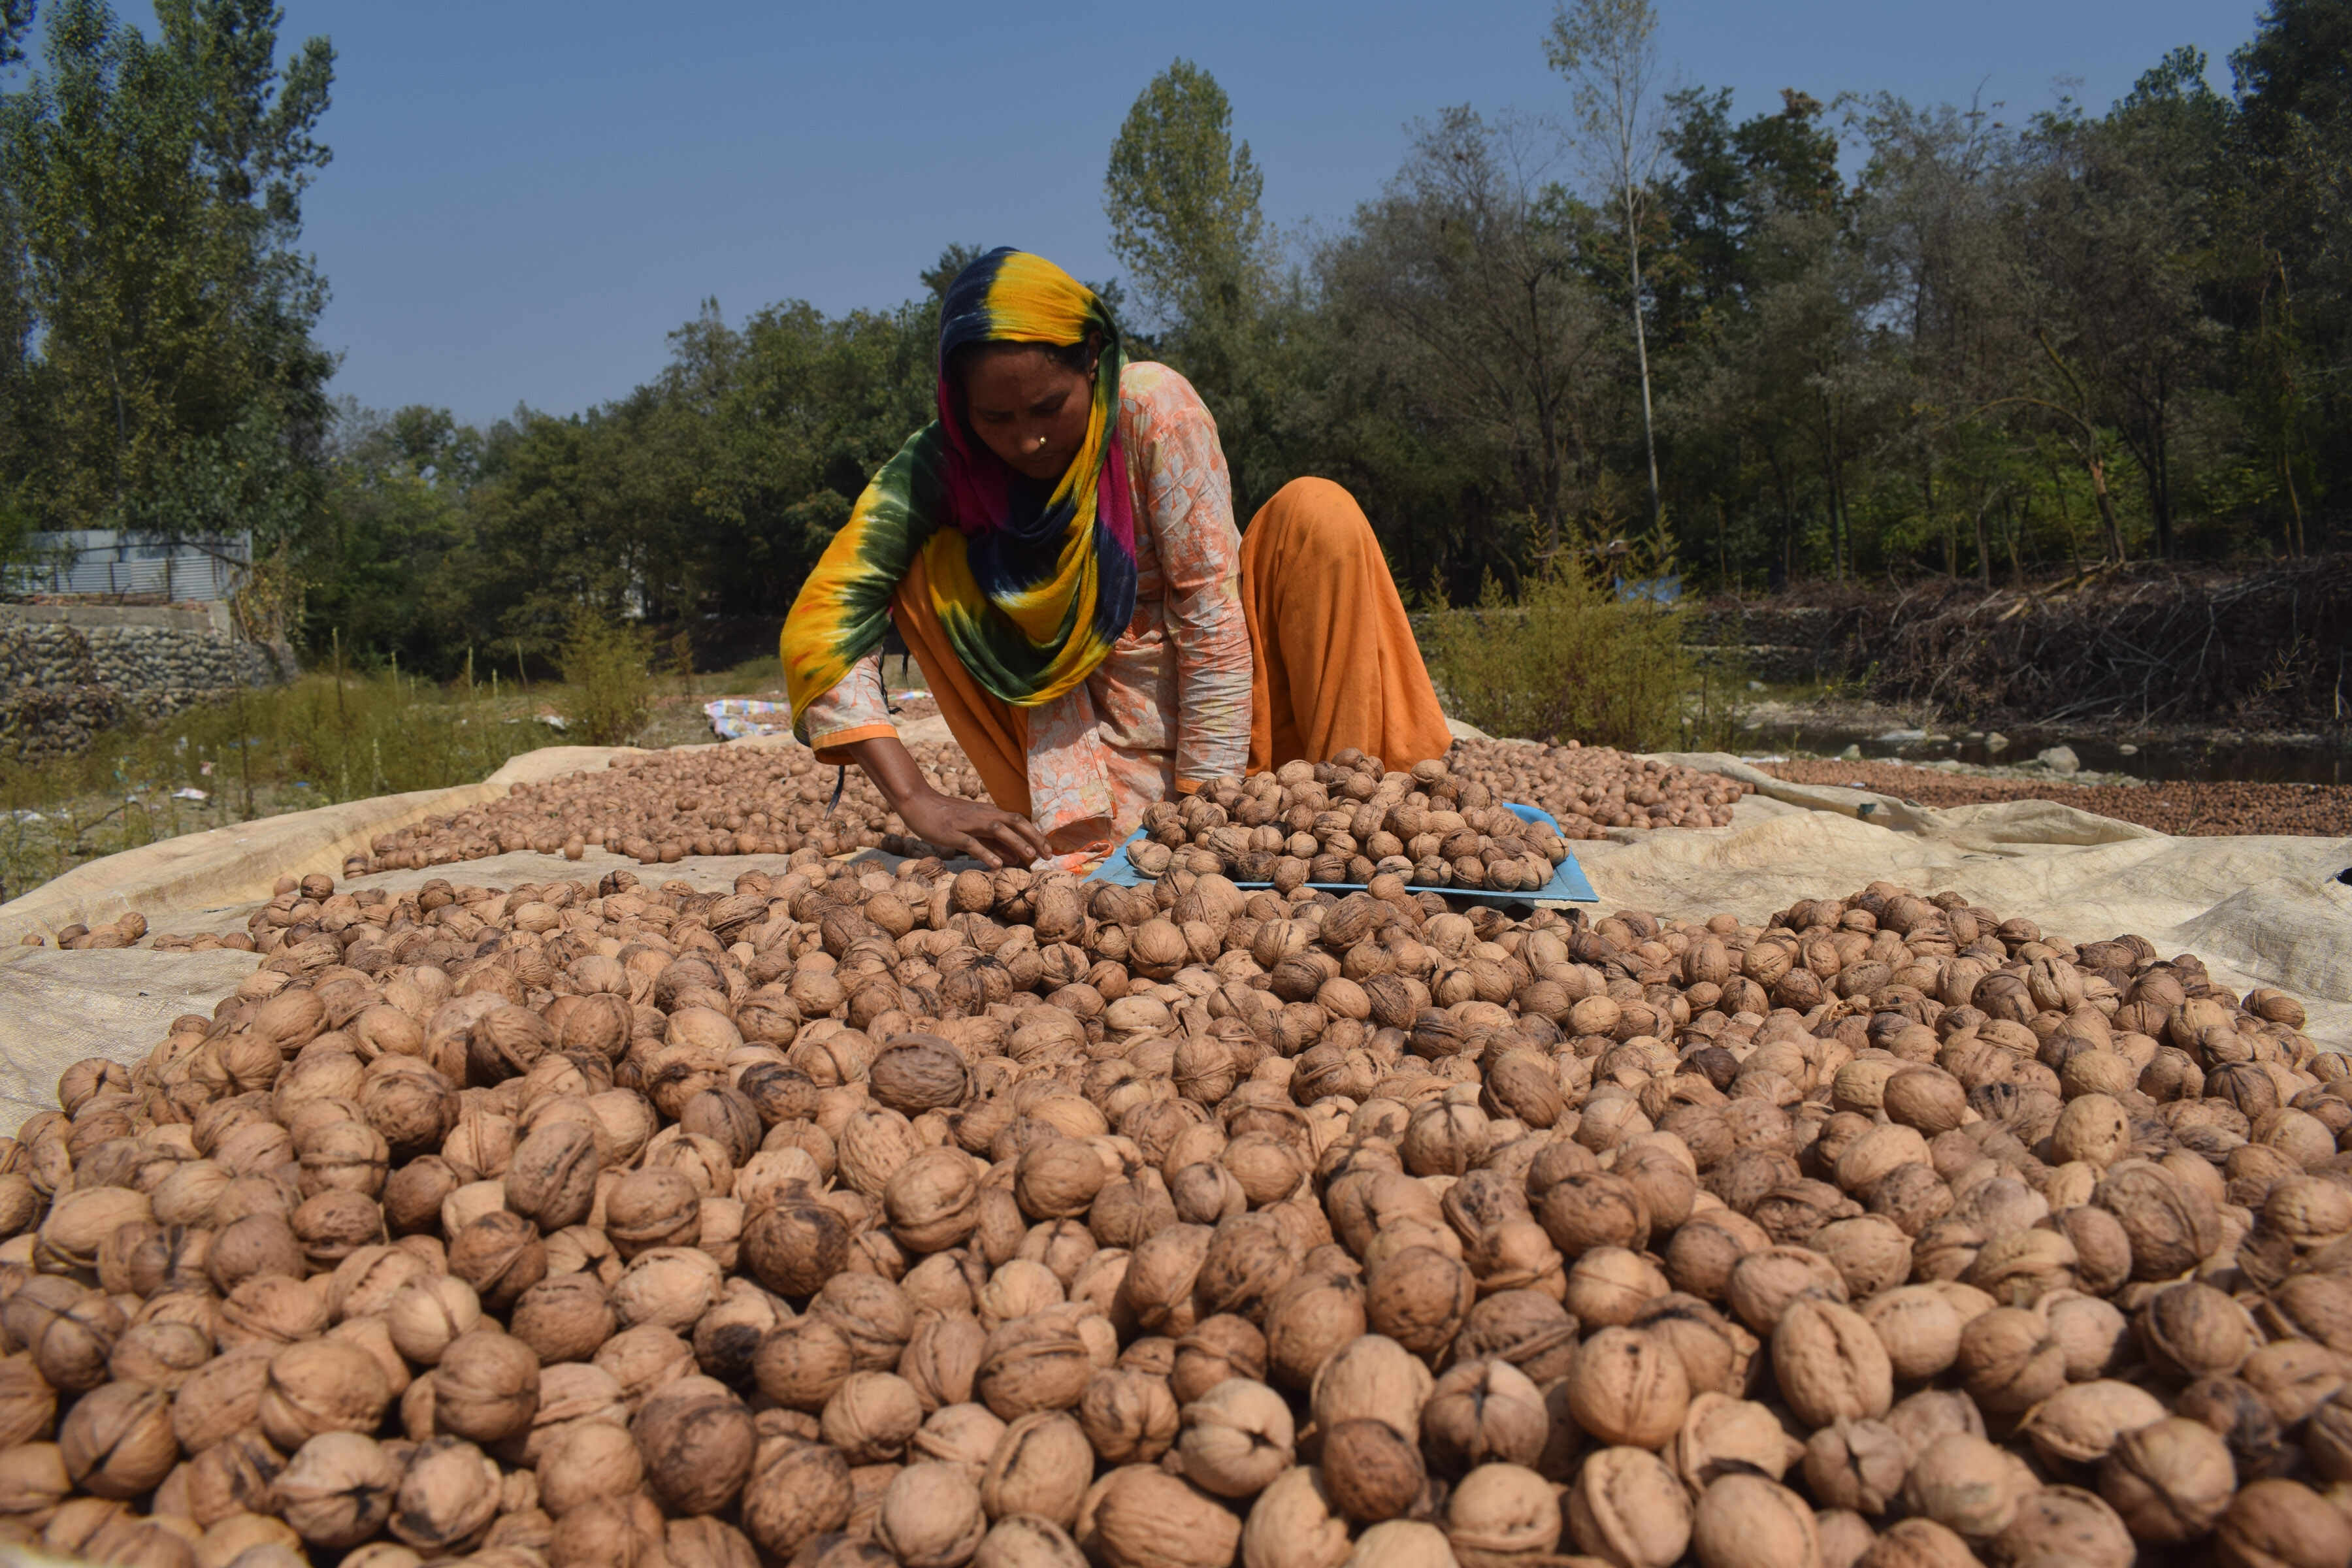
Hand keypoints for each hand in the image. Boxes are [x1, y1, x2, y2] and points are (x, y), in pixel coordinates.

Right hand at [895, 786, 1050, 869]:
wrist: (919, 804)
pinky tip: (997, 866)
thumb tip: (1017, 858)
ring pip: (997, 829)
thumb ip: (995, 844)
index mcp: (990, 813)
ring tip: (1029, 856)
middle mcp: (983, 815)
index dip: (1036, 834)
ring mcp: (968, 823)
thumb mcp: (975, 830)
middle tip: (1047, 855)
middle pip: (1015, 821)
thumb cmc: (948, 818)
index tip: (1049, 850)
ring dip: (1015, 841)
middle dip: (1033, 837)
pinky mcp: (952, 832)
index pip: (1019, 821)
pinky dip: (986, 853)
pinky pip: (972, 843)